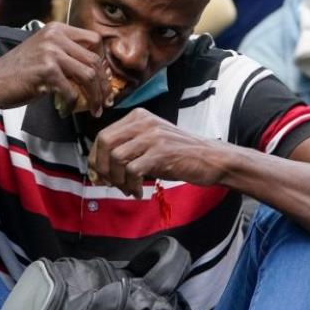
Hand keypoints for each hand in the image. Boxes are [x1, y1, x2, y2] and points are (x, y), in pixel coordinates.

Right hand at [0, 22, 107, 114]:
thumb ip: (68, 57)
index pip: (95, 39)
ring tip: (94, 109)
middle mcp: (55, 36)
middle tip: (104, 100)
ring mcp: (51, 52)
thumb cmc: (19, 73)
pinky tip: (66, 111)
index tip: (103, 80)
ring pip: (88, 75)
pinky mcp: (46, 70)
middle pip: (95, 59)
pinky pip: (72, 91)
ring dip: (94, 97)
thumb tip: (99, 75)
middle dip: (103, 84)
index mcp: (57, 29)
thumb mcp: (46, 55)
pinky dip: (72, 105)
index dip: (103, 61)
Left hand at [88, 109, 227, 197]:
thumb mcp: (151, 144)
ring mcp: (153, 136)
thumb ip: (128, 149)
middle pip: (105, 142)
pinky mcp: (161, 152)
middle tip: (111, 184)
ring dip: (117, 180)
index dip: (97, 158)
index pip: (103, 135)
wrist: (212, 159)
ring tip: (128, 189)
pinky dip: (131, 186)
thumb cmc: (181, 155)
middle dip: (103, 168)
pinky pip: (132, 171)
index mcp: (139, 116)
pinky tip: (139, 192)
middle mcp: (144, 122)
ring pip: (116, 158)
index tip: (101, 176)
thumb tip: (99, 169)